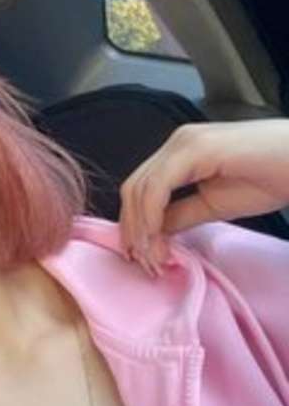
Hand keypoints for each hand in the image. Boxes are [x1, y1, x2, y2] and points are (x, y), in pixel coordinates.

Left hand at [119, 119, 288, 275]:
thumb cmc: (272, 179)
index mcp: (179, 153)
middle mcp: (176, 143)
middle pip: (133, 188)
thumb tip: (152, 234)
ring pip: (140, 188)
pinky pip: (159, 186)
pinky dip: (151, 215)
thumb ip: (180, 215)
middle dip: (132, 228)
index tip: (139, 256)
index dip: (133, 223)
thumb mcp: (214, 205)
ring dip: (140, 228)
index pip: (139, 188)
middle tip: (142, 262)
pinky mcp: (197, 148)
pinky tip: (158, 238)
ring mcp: (185, 143)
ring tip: (152, 258)